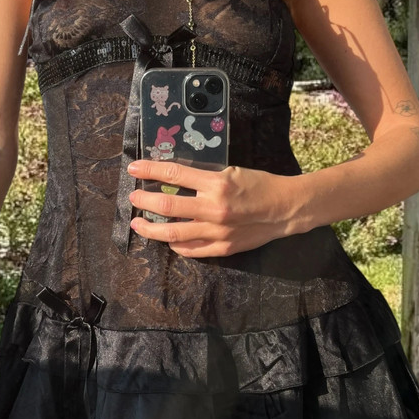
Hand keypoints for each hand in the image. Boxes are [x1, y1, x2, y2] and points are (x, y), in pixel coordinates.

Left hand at [126, 159, 307, 256]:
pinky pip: (191, 250)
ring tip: (139, 224)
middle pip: (167, 205)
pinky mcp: (223, 247)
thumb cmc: (259, 185)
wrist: (285, 208)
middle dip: (144, 201)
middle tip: (133, 199)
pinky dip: (175, 244)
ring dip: (151, 228)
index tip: (133, 169)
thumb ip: (203, 177)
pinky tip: (168, 239)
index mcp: (217, 183)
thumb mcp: (231, 172)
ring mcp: (218, 231)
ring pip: (173, 233)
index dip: (150, 170)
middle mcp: (214, 208)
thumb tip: (173, 179)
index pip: (174, 174)